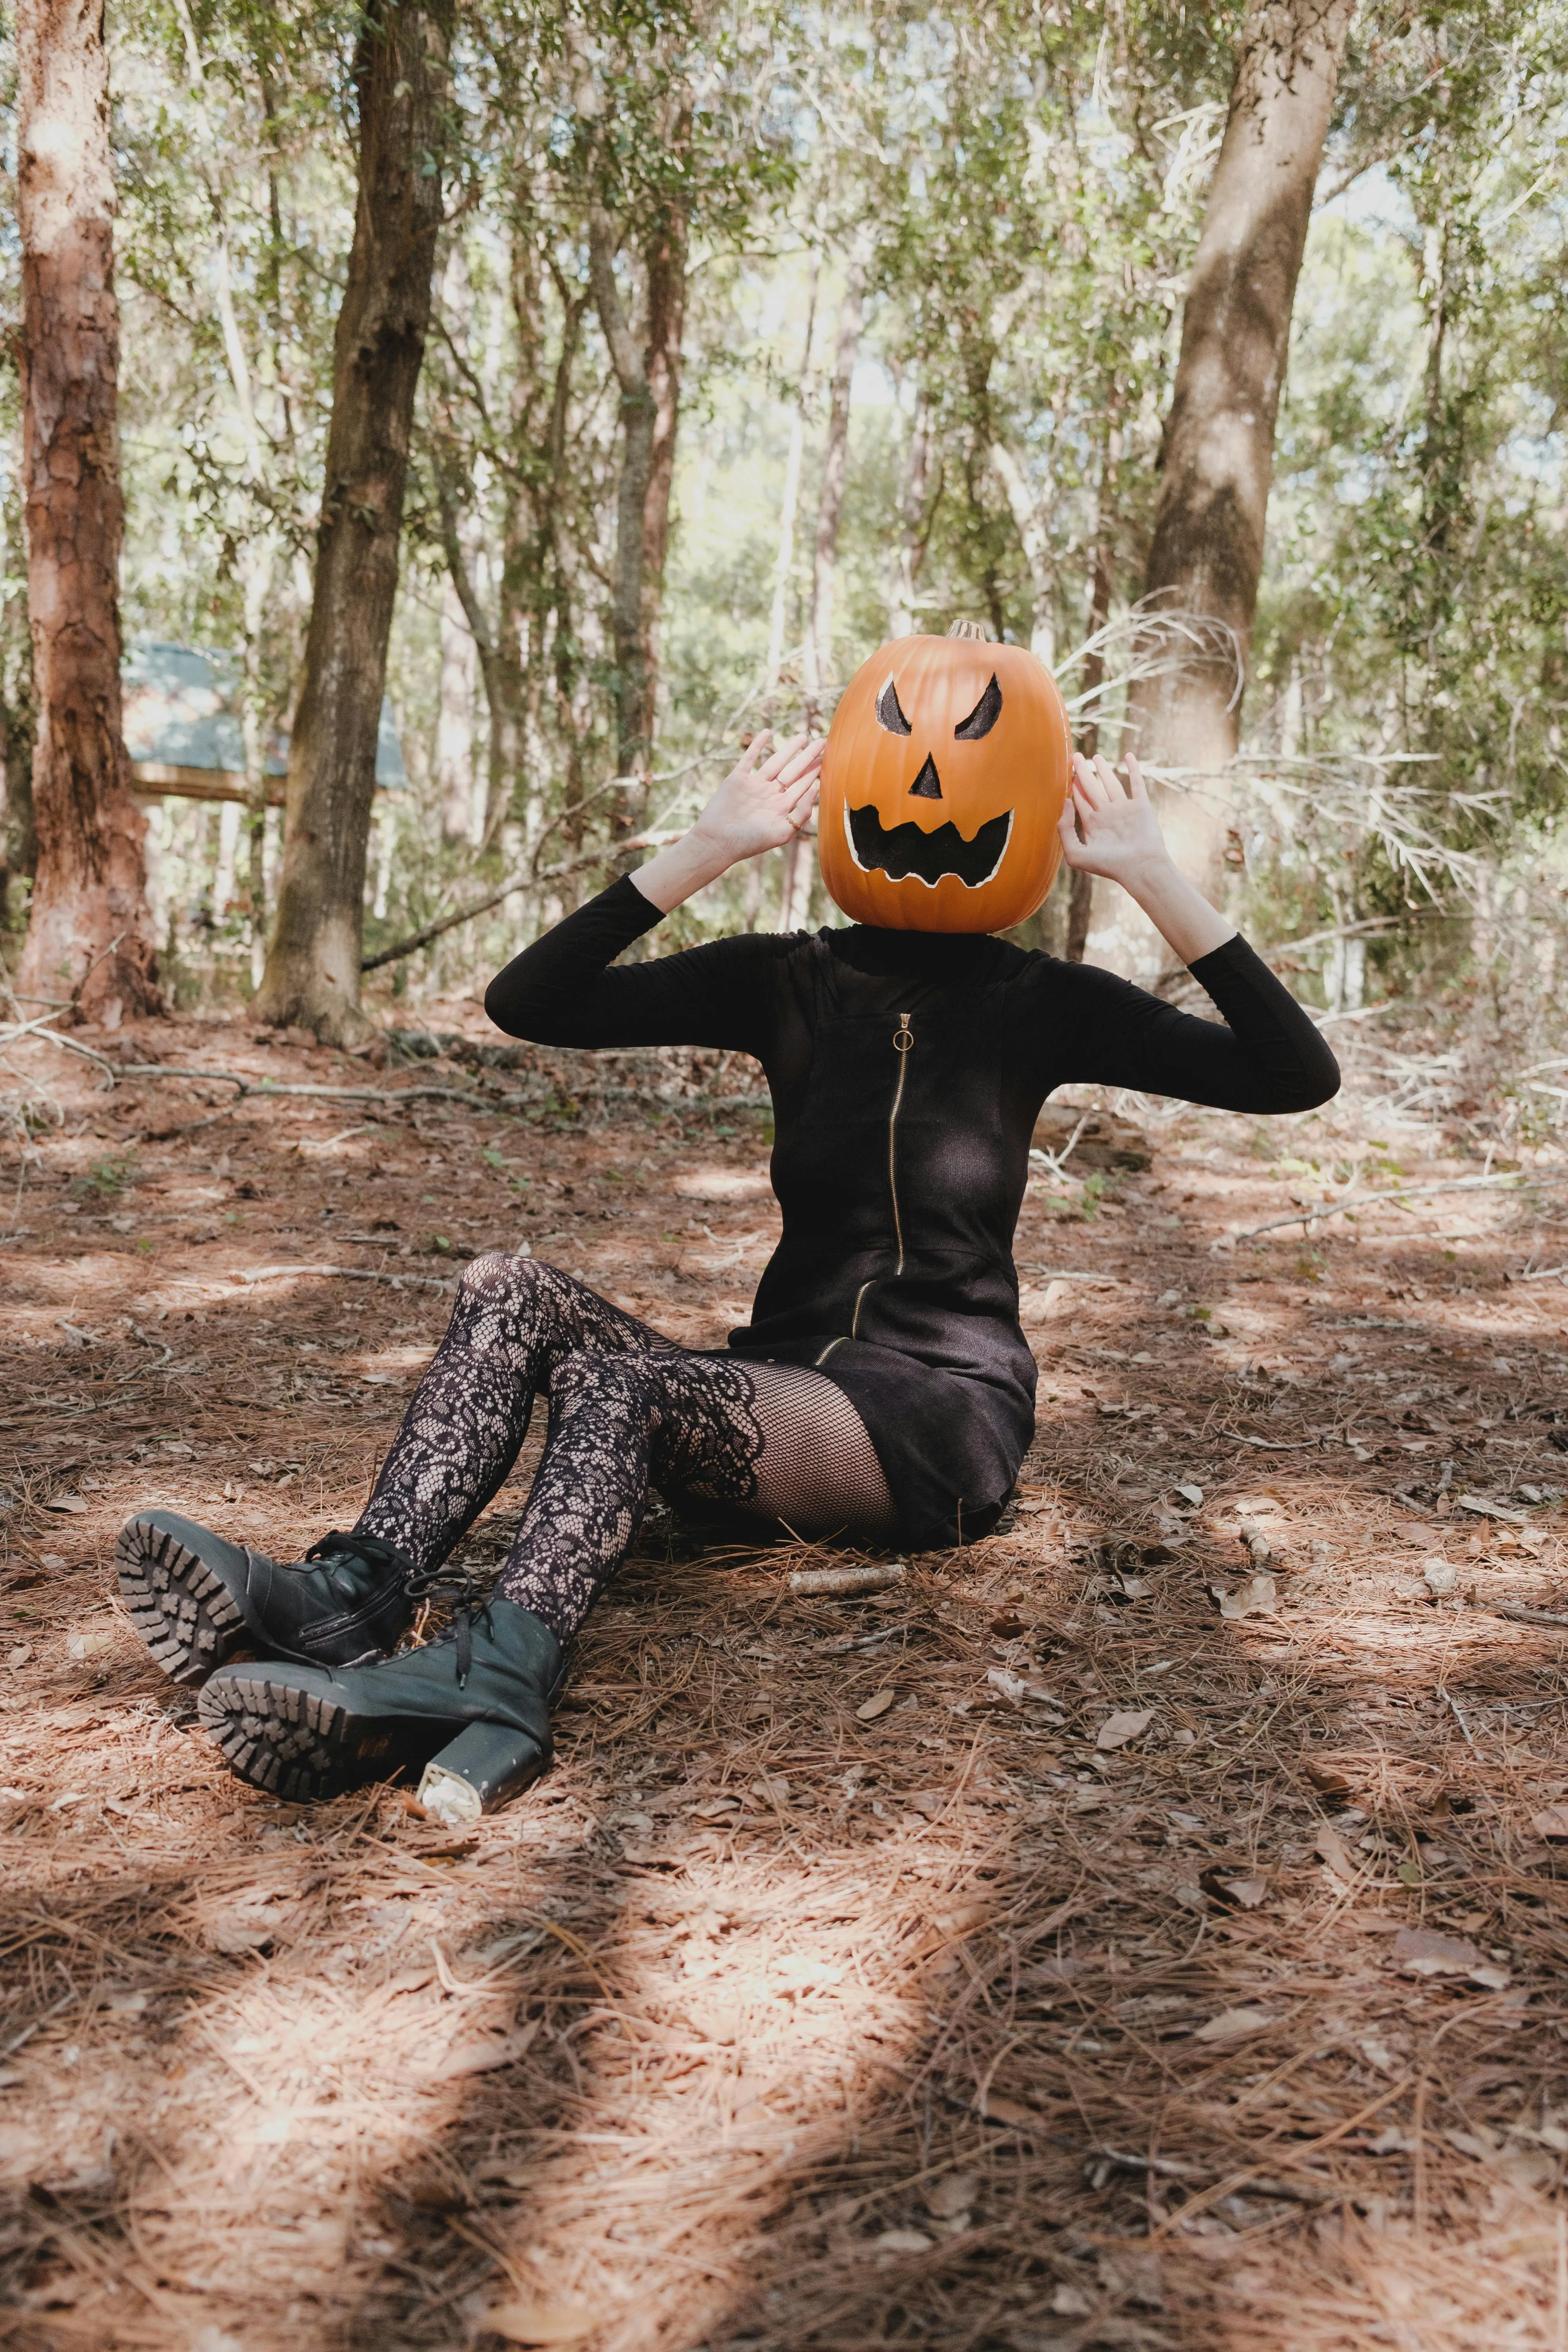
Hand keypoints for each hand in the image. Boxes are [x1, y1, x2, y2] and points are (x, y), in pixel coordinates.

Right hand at [631, 729, 823, 914]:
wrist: (718, 841)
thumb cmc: (750, 842)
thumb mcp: (783, 832)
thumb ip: (801, 813)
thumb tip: (815, 789)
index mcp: (781, 807)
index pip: (802, 785)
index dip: (815, 771)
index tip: (828, 758)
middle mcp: (769, 794)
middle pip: (793, 770)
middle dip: (807, 756)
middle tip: (822, 741)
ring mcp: (754, 785)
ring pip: (775, 761)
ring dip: (788, 748)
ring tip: (803, 736)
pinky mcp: (737, 779)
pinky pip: (749, 758)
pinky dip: (757, 745)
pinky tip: (767, 732)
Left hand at [1058, 752, 1169, 887]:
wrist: (1140, 868)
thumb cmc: (1109, 866)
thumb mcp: (1076, 854)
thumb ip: (1065, 830)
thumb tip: (1065, 802)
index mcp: (1093, 825)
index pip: (1080, 801)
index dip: (1074, 787)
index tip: (1069, 773)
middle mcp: (1108, 815)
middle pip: (1092, 788)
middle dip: (1084, 772)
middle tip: (1076, 756)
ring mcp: (1125, 809)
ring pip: (1112, 783)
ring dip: (1105, 769)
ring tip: (1096, 756)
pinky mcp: (1142, 806)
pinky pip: (1137, 783)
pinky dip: (1134, 769)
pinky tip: (1128, 756)